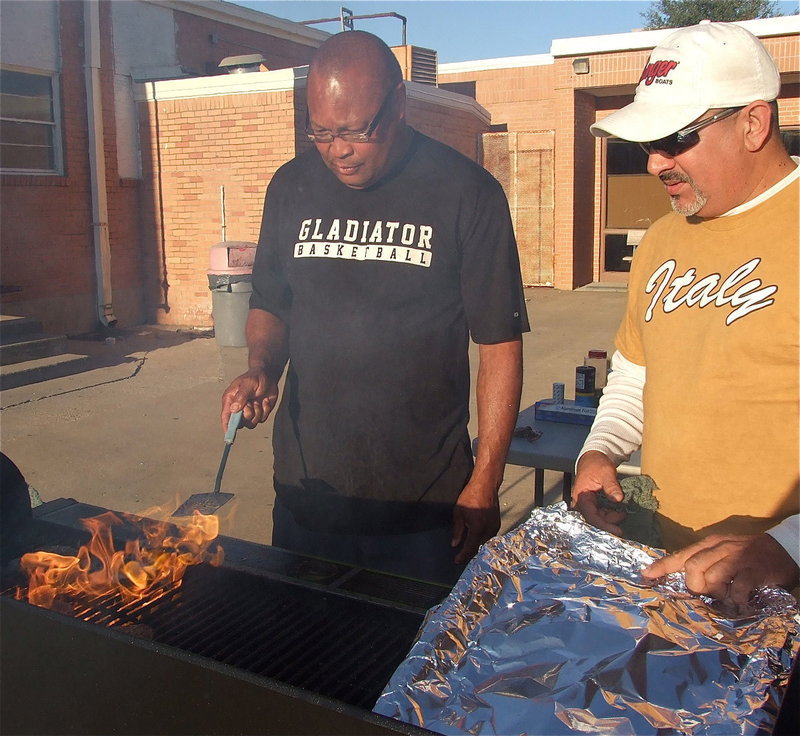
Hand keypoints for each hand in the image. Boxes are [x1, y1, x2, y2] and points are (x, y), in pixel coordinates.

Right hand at [221, 368, 278, 431]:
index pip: (225, 417)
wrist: (268, 376)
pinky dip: (265, 410)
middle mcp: (238, 408)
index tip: (229, 434)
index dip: (226, 426)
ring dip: (257, 413)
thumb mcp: (248, 384)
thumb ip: (241, 396)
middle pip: (240, 423)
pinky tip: (265, 400)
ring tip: (258, 401)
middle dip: (248, 414)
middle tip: (251, 403)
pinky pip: (262, 419)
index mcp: (230, 400)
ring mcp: (249, 411)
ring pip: (251, 423)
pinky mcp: (259, 413)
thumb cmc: (255, 377)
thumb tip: (233, 410)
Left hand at [451, 481, 500, 564]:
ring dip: (476, 545)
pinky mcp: (497, 524)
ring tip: (467, 546)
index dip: (463, 556)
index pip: (470, 548)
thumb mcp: (459, 513)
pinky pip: (489, 536)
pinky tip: (475, 536)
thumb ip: (457, 530)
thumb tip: (455, 544)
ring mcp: (495, 527)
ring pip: (484, 543)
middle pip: (478, 548)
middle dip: (470, 552)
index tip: (457, 561)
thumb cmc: (470, 496)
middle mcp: (488, 530)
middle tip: (460, 555)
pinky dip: (481, 538)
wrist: (485, 486)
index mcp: (477, 528)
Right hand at [571, 451, 625, 535]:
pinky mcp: (593, 505)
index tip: (617, 530)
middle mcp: (582, 503)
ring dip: (611, 519)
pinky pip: (601, 514)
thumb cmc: (595, 464)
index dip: (604, 525)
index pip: (592, 517)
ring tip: (622, 512)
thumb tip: (618, 498)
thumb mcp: (606, 473)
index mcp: (581, 497)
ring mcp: (587, 505)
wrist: (593, 458)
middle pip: (595, 521)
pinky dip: (611, 515)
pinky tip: (618, 512)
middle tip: (623, 517)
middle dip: (609, 523)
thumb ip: (611, 486)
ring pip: (599, 519)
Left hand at [642, 533, 799, 602]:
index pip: (681, 555)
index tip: (646, 575)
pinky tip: (740, 599)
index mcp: (709, 544)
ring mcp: (738, 557)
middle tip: (706, 593)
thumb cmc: (749, 553)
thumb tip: (684, 579)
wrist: (784, 548)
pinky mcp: (755, 570)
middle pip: (692, 567)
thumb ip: (705, 561)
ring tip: (726, 595)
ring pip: (712, 576)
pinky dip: (735, 596)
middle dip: (694, 585)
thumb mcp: (723, 551)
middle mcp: (721, 548)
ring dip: (716, 592)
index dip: (662, 566)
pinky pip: (737, 586)